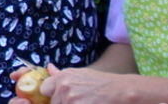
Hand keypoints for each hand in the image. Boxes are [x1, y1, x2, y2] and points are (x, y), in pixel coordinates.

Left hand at [11, 64, 129, 103]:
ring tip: (87, 102)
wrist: (123, 91)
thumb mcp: (81, 74)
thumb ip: (62, 75)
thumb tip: (49, 68)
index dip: (52, 94)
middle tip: (80, 100)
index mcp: (63, 77)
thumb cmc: (103, 83)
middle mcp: (64, 87)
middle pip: (54, 102)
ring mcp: (71, 100)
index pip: (44, 89)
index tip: (60, 96)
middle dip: (63, 103)